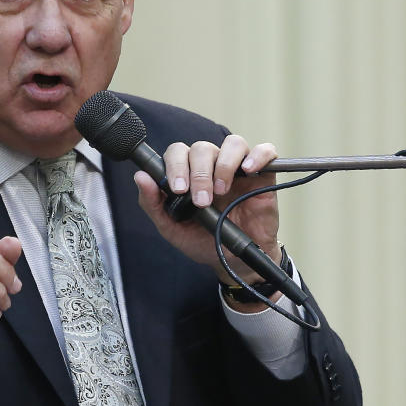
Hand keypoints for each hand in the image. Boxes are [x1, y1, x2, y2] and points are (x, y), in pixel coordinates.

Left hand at [134, 136, 282, 303]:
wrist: (233, 262)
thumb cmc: (203, 241)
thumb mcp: (172, 228)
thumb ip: (153, 203)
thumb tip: (140, 177)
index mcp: (188, 174)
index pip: (178, 153)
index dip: (175, 166)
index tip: (178, 190)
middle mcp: (212, 166)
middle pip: (202, 148)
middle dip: (199, 173)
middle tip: (201, 200)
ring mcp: (238, 169)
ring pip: (232, 144)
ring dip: (224, 164)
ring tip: (222, 189)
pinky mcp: (263, 175)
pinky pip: (266, 151)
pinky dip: (258, 155)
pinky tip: (249, 170)